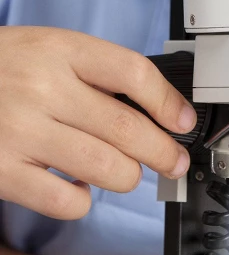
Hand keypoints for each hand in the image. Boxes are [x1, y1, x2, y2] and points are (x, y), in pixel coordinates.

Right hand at [0, 26, 195, 218]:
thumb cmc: (4, 73)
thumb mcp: (50, 55)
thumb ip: (98, 79)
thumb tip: (154, 114)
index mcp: (59, 52)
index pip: (134, 74)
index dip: (169, 102)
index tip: (183, 122)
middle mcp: (41, 89)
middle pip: (128, 129)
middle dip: (165, 153)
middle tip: (174, 163)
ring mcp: (20, 132)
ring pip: (107, 169)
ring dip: (127, 177)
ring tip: (124, 173)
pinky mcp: (3, 172)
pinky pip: (69, 202)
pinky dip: (84, 201)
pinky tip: (78, 187)